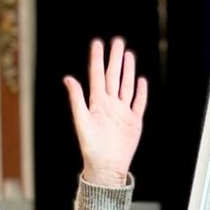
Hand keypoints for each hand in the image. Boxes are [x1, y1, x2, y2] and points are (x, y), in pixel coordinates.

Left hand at [65, 36, 146, 185]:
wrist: (107, 167)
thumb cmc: (91, 147)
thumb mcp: (82, 121)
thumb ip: (77, 99)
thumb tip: (68, 79)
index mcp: (96, 103)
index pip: (97, 76)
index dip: (98, 59)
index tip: (98, 43)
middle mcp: (110, 104)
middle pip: (114, 76)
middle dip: (116, 59)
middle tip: (118, 41)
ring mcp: (122, 112)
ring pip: (126, 86)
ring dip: (127, 70)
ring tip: (128, 54)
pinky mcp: (134, 121)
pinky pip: (138, 103)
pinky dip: (140, 91)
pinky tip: (141, 80)